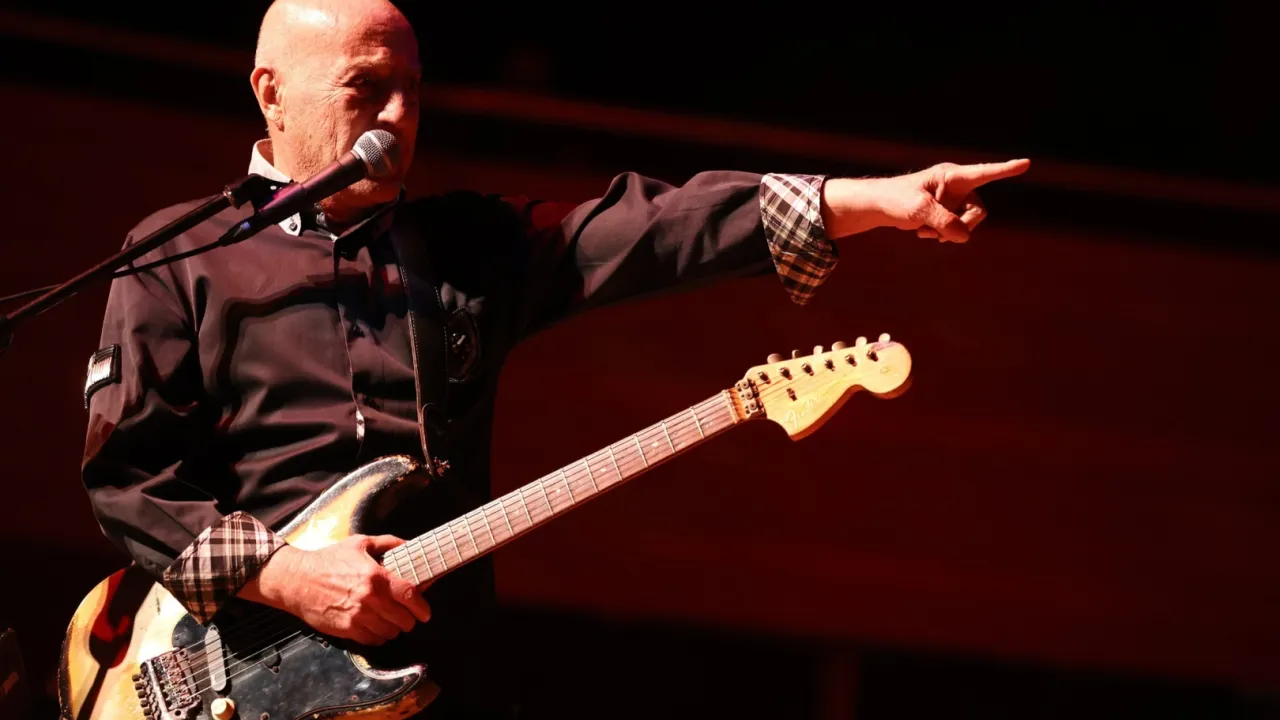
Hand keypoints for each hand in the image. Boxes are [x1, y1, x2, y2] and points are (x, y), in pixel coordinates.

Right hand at [241, 535, 431, 645]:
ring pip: (390, 632)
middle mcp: (369, 599)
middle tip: (407, 615)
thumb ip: (387, 543)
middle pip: (403, 619)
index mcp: (376, 577)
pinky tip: (376, 627)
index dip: (422, 606)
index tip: (425, 612)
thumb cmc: (328, 560)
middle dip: (409, 619)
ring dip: (394, 628)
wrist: (296, 580)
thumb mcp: (359, 543)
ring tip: (391, 620)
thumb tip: (409, 545)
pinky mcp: (346, 630)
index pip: (409, 596)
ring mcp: (357, 617)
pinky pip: (373, 640)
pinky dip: (379, 636)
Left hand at [821, 159, 1030, 242]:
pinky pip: (958, 228)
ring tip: (926, 233)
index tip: (1025, 163)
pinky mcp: (948, 212)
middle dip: (962, 226)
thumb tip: (964, 236)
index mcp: (951, 176)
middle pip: (979, 211)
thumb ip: (943, 221)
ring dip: (949, 233)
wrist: (880, 206)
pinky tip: (924, 233)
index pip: (982, 172)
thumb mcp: (918, 210)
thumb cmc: (896, 199)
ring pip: (970, 222)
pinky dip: (943, 234)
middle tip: (939, 235)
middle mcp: (957, 186)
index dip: (1005, 170)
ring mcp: (954, 200)